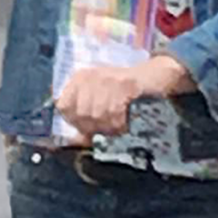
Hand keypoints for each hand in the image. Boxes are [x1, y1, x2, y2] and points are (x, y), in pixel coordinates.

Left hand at [54, 53, 192, 139]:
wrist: (155, 76)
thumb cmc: (126, 93)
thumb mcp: (101, 101)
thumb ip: (85, 118)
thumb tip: (75, 141)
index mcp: (80, 78)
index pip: (63, 105)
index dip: (73, 121)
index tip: (87, 128)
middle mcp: (90, 76)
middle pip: (80, 113)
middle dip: (93, 127)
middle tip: (108, 128)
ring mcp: (106, 79)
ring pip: (96, 115)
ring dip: (109, 127)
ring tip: (118, 125)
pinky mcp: (123, 84)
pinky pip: (114, 113)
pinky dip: (119, 123)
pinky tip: (125, 122)